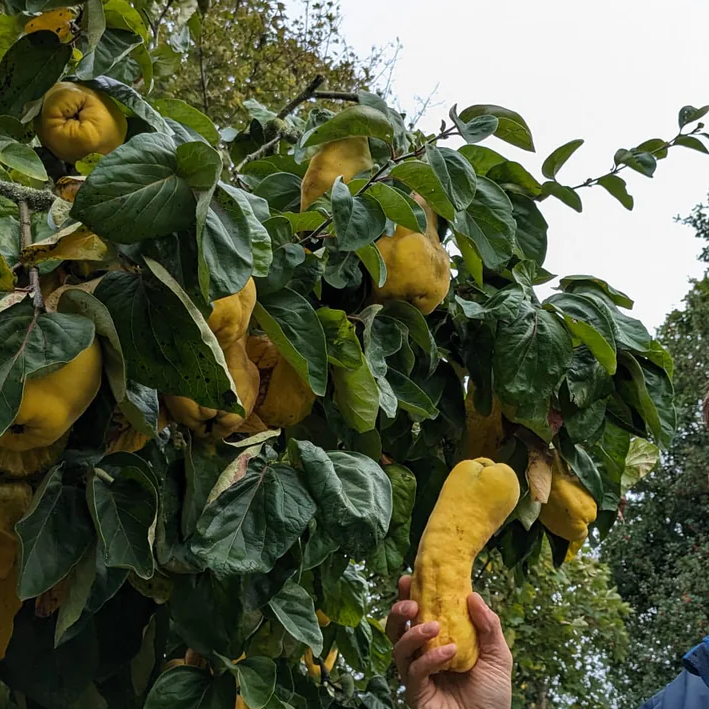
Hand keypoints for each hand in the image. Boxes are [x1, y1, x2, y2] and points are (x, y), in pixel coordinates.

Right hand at [386, 576, 512, 708]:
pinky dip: (430, 658)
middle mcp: (422, 654)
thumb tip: (473, 595)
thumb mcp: (497, 655)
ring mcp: (417, 674)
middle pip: (396, 628)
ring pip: (398, 647)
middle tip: (412, 602)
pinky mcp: (416, 692)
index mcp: (437, 640)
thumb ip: (488, 626)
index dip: (409, 595)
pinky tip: (449, 652)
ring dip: (413, 632)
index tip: (410, 578)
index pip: (417, 614)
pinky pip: (414, 671)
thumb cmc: (492, 694)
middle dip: (398, 610)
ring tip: (434, 625)